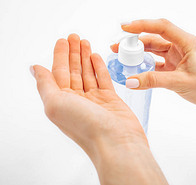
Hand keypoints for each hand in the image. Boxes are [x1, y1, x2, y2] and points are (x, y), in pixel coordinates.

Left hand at [31, 34, 147, 156]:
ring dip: (85, 57)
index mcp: (61, 102)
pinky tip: (96, 57)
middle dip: (73, 53)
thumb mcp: (56, 104)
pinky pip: (102, 79)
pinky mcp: (110, 99)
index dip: (59, 55)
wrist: (116, 142)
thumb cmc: (85, 127)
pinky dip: (98, 67)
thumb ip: (45, 84)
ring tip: (85, 41)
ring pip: (87, 73)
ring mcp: (94, 100)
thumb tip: (35, 69)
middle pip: (73, 71)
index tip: (62, 40)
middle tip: (74, 36)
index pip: (58, 73)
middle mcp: (76, 100)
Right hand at [111, 19, 195, 106]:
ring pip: (155, 49)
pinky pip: (157, 61)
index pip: (162, 27)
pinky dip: (147, 63)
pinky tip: (137, 66)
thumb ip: (154, 81)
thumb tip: (131, 81)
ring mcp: (178, 56)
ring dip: (140, 52)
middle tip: (118, 47)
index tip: (125, 27)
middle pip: (155, 37)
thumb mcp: (179, 82)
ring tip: (123, 55)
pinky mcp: (175, 66)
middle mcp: (181, 46)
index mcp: (186, 42)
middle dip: (136, 40)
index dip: (142, 25)